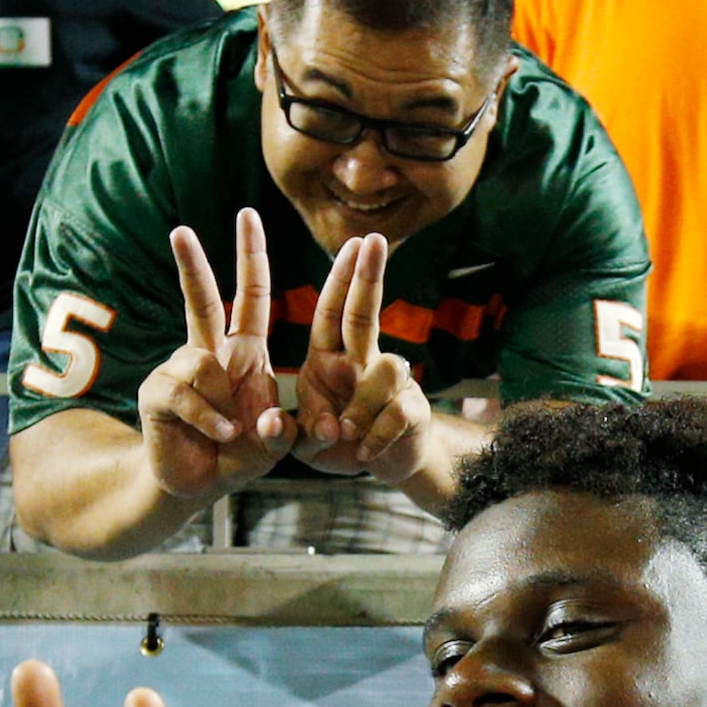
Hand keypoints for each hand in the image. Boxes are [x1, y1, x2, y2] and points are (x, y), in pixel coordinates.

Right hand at [136, 210, 290, 500]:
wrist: (197, 484)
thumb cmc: (240, 455)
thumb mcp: (276, 444)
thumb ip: (285, 432)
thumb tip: (269, 420)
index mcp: (244, 352)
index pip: (250, 297)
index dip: (252, 258)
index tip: (249, 216)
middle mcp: (210, 353)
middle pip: (203, 300)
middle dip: (192, 264)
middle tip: (181, 230)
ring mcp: (180, 371)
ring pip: (205, 365)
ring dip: (225, 404)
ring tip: (231, 432)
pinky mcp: (158, 393)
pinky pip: (188, 395)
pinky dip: (210, 420)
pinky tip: (219, 436)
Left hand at [288, 234, 431, 484]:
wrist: (383, 466)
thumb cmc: (335, 444)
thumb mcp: (302, 442)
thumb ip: (294, 435)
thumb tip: (324, 428)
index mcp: (327, 359)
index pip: (332, 312)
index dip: (342, 278)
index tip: (354, 241)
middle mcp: (359, 362)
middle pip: (364, 313)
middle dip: (369, 276)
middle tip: (376, 240)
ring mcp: (390, 383)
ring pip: (387, 366)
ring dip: (364, 402)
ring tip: (347, 432)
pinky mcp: (412, 408)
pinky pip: (398, 410)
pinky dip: (377, 436)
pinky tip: (365, 452)